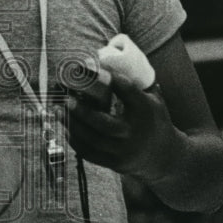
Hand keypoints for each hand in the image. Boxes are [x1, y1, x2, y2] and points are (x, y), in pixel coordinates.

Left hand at [65, 77, 180, 183]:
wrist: (165, 157)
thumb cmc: (154, 120)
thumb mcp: (155, 100)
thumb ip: (137, 83)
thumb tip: (111, 60)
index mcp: (145, 110)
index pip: (126, 90)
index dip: (109, 78)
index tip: (91, 69)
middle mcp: (134, 132)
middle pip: (104, 123)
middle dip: (82, 111)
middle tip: (66, 98)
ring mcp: (123, 150)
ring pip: (92, 139)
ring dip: (71, 124)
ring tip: (57, 109)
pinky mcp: (113, 162)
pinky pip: (88, 152)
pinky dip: (73, 139)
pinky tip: (64, 126)